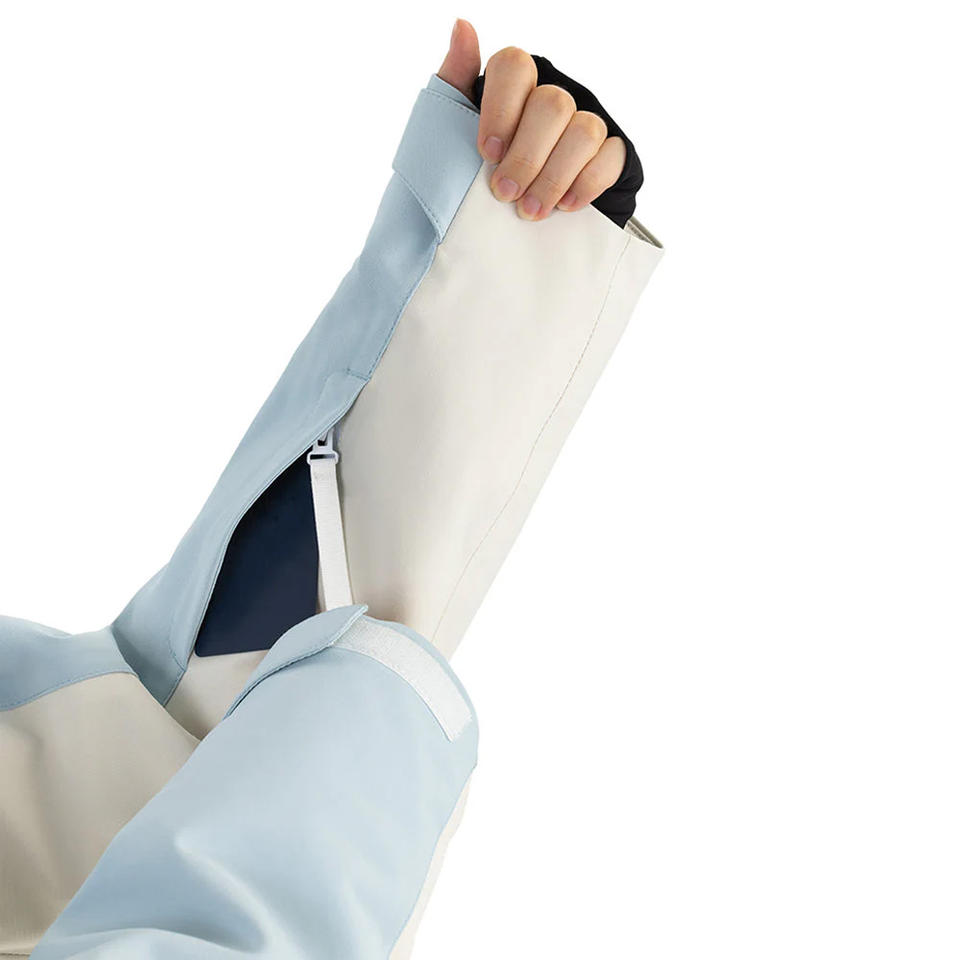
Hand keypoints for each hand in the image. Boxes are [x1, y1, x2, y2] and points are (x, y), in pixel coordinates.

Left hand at [438, 19, 626, 220]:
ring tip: (531, 210)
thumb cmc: (479, 169)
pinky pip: (609, 158)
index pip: (514, 67)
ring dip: (554, 177)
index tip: (487, 153)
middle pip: (551, 104)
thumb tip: (462, 26)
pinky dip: (585, 184)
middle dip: (526, 156)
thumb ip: (455, 82)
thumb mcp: (453, 128)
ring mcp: (583, 124)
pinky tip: (564, 206)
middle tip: (505, 193)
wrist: (512, 214)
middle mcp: (551, 99)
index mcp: (514, 87)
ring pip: (584, 131)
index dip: (501, 109)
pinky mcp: (609, 153)